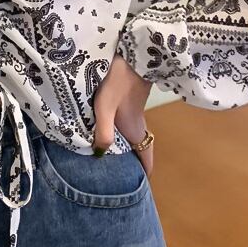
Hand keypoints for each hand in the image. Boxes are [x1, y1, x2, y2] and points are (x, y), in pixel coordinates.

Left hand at [93, 54, 153, 175]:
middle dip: (131, 167)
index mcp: (135, 131)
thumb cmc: (118, 81)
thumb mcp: (106, 106)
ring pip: (131, 139)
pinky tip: (101, 134)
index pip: (146, 160)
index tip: (137, 192)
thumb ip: (103, 130)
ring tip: (106, 162)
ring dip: (123, 151)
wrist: (132, 54)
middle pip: (138, 152)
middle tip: (118, 181)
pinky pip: (125, 126)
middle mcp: (138, 126)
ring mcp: (134, 114)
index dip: (143, 177)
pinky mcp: (127, 103)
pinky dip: (117, 135)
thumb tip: (100, 154)